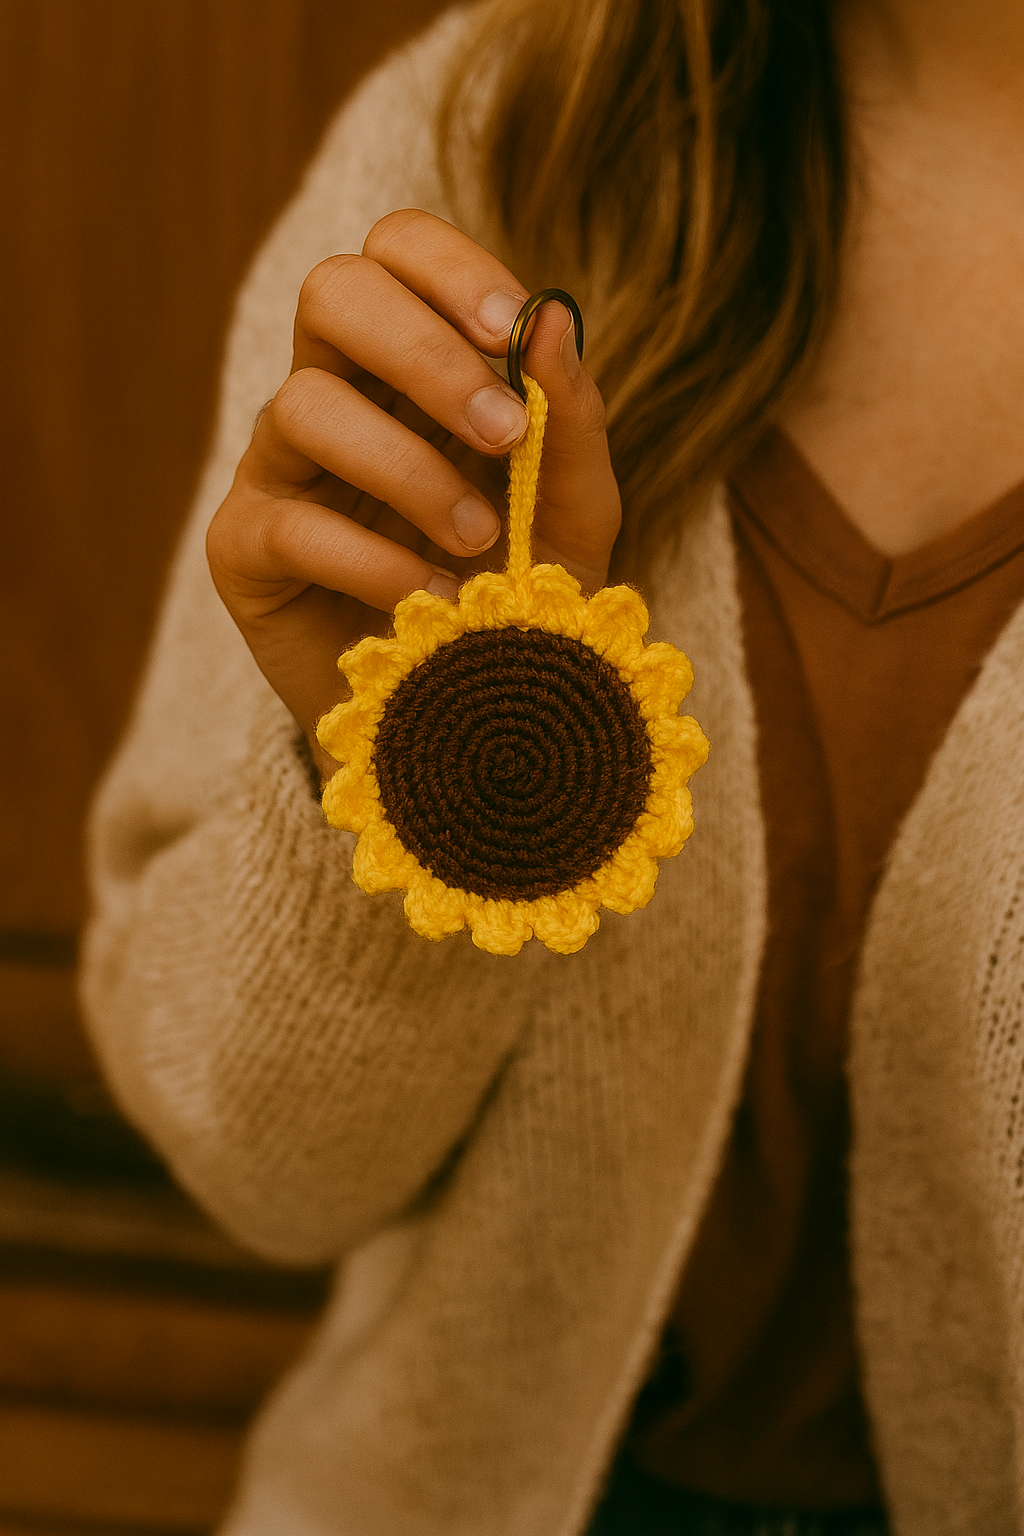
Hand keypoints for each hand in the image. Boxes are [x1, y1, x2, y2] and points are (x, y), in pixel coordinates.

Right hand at [206, 210, 621, 777]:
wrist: (468, 718)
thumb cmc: (514, 599)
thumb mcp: (570, 515)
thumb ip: (570, 424)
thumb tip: (553, 318)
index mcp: (409, 366)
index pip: (397, 252)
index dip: (448, 268)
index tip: (511, 330)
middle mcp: (336, 397)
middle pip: (331, 291)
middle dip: (423, 350)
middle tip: (500, 431)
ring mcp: (280, 470)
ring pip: (304, 404)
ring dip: (408, 468)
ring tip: (476, 538)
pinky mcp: (245, 551)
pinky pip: (290, 524)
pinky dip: (374, 562)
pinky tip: (432, 602)